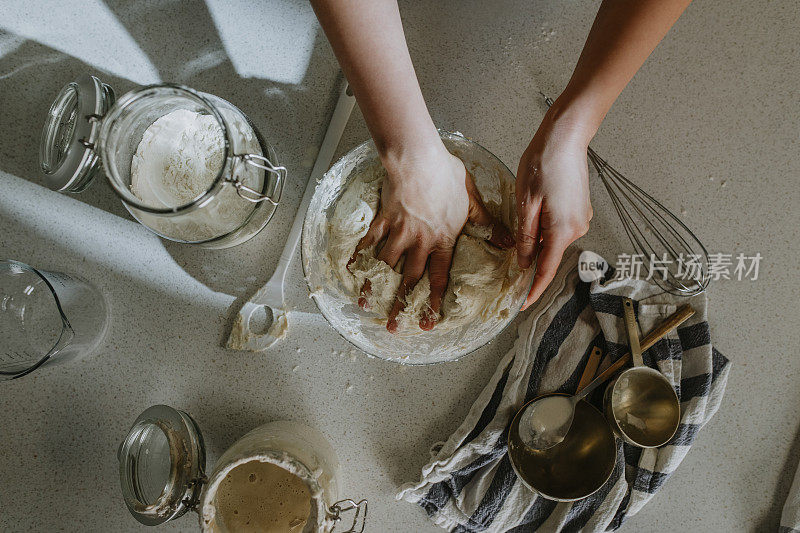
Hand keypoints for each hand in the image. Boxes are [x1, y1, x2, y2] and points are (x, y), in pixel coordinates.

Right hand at [350, 143, 513, 331]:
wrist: (418, 160)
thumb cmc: (447, 176)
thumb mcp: (473, 200)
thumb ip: (487, 223)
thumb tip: (507, 242)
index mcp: (442, 240)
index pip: (439, 278)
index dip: (433, 302)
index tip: (429, 322)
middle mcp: (419, 242)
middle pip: (409, 279)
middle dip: (402, 305)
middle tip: (394, 326)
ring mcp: (398, 232)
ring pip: (386, 265)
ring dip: (376, 286)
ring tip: (366, 304)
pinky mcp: (383, 219)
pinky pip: (369, 241)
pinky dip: (359, 256)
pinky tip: (351, 270)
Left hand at [516, 105, 593, 309]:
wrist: (565, 137)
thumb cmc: (542, 164)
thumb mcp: (526, 203)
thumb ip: (524, 237)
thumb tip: (522, 263)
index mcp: (562, 230)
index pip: (546, 270)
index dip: (533, 289)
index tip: (521, 304)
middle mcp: (576, 228)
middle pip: (549, 255)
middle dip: (530, 260)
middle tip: (507, 260)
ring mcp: (581, 218)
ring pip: (553, 241)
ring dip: (536, 241)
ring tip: (520, 222)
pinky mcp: (579, 209)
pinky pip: (558, 229)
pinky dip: (544, 230)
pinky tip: (533, 212)